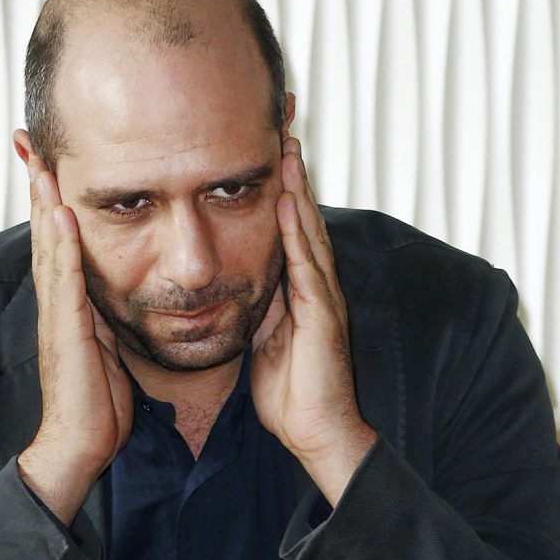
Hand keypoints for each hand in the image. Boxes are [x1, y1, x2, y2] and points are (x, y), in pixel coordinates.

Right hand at [15, 135, 132, 523]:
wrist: (81, 449)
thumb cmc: (99, 406)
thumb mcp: (109, 350)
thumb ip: (109, 318)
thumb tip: (126, 293)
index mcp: (69, 305)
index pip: (58, 240)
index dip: (52, 199)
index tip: (47, 158)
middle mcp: (56, 304)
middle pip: (44, 232)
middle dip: (37, 186)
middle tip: (29, 139)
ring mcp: (57, 316)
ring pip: (48, 247)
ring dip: (44, 202)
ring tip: (41, 160)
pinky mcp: (65, 334)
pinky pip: (64, 281)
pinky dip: (61, 246)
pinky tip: (61, 215)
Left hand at [251, 137, 376, 504]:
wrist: (317, 435)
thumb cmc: (291, 395)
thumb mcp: (263, 340)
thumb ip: (257, 306)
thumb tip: (235, 282)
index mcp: (300, 289)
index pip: (289, 227)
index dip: (280, 186)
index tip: (267, 146)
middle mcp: (317, 285)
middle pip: (304, 216)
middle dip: (295, 171)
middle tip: (285, 125)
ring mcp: (324, 298)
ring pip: (311, 231)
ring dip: (299, 188)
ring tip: (287, 146)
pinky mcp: (323, 317)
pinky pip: (309, 267)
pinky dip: (299, 234)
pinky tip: (289, 204)